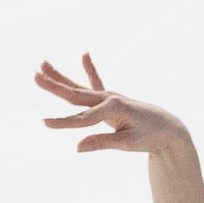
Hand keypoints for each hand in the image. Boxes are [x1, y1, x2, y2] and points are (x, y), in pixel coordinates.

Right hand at [36, 54, 188, 154]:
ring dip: (61, 76)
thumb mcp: (127, 143)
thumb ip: (101, 143)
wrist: (169, 128)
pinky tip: (85, 54)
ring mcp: (109, 96)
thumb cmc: (150, 137)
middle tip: (34, 76)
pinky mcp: (112, 99)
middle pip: (76, 94)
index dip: (63, 123)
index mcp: (112, 108)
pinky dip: (90, 69)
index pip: (82, 119)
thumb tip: (77, 148)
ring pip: (80, 87)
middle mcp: (109, 98)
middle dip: (54, 86)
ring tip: (42, 64)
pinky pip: (97, 83)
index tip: (44, 123)